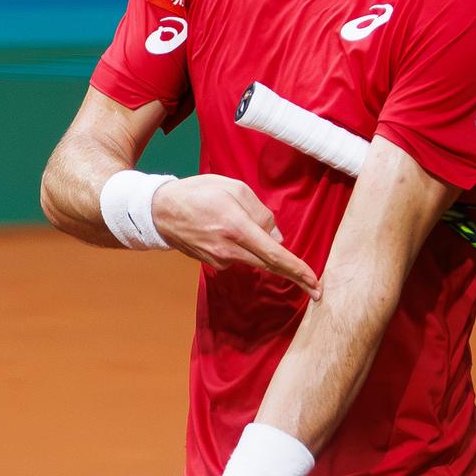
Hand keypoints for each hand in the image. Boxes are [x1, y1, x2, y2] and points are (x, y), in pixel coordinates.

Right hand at [152, 174, 321, 297]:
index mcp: (236, 227)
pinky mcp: (213, 264)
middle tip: (315, 287)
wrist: (159, 211)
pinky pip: (239, 257)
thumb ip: (260, 212)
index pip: (274, 254)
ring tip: (236, 222)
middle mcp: (228, 249)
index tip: (315, 284)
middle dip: (294, 275)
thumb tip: (276, 237)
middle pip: (269, 266)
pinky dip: (243, 248)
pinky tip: (226, 231)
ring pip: (254, 259)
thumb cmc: (198, 193)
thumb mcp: (234, 188)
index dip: (297, 270)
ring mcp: (219, 260)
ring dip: (261, 250)